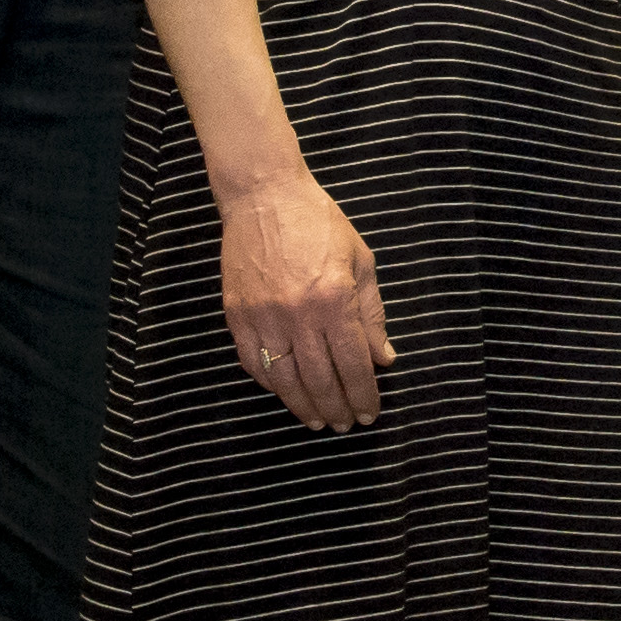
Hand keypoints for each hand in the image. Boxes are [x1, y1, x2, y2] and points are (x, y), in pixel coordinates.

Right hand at [219, 171, 392, 430]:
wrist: (264, 196)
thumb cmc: (319, 223)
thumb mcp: (360, 260)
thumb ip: (372, 314)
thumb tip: (383, 360)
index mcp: (334, 299)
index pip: (352, 364)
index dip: (363, 395)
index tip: (369, 414)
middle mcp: (297, 314)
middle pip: (320, 380)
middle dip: (337, 408)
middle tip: (345, 425)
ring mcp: (263, 317)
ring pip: (284, 380)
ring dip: (303, 406)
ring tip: (318, 420)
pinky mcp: (236, 315)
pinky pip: (253, 363)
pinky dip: (271, 384)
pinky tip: (285, 393)